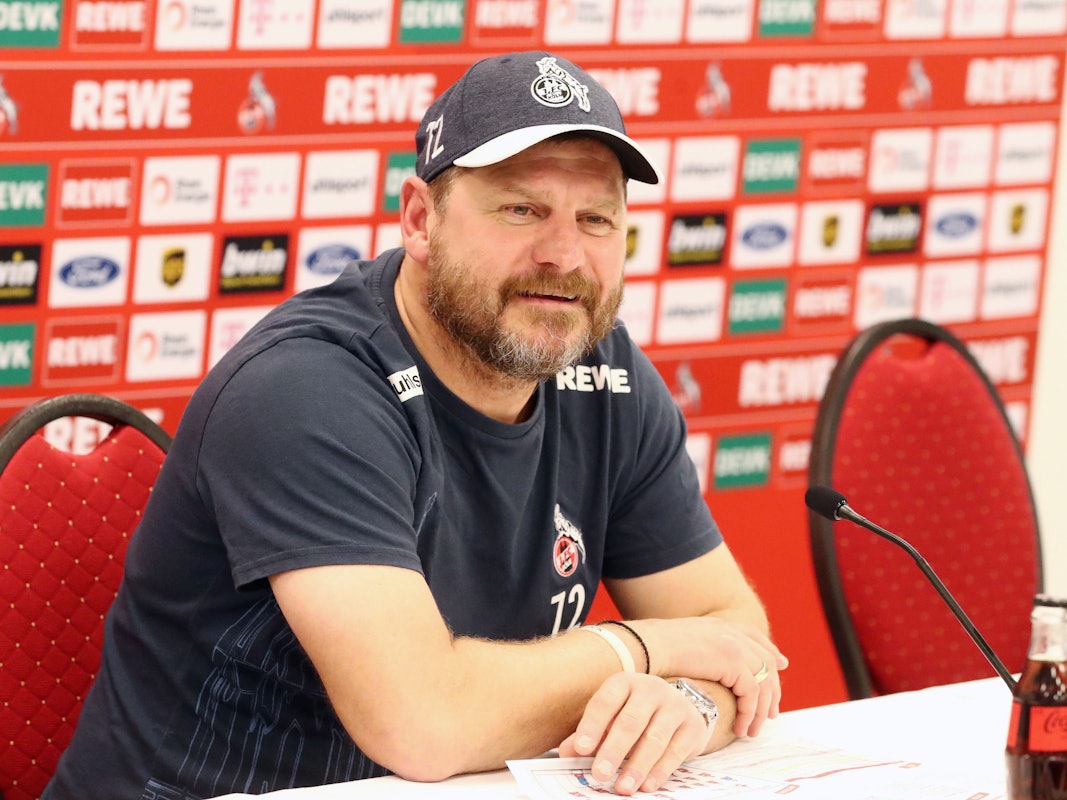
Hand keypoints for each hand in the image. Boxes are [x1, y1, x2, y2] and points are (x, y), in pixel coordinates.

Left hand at [558, 672, 709, 795]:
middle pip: (630, 721)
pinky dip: (660, 770)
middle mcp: (650, 689)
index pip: (605, 701)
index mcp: (624, 683)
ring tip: (623, 786)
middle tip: (600, 773)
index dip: (592, 725)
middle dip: (613, 750)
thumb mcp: (612, 716)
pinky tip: (648, 784)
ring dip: (637, 766)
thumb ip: (590, 734)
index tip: (581, 748)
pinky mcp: (692, 726)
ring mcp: (674, 706)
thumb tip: (567, 752)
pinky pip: (675, 751)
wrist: (680, 706)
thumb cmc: (637, 713)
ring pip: (654, 738)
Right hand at [635, 616, 787, 737]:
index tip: (781, 666)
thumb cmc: (654, 650)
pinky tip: (741, 728)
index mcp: (720, 625)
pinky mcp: (732, 661)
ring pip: (763, 680)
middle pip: (766, 661)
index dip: (771, 652)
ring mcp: (734, 645)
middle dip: (772, 689)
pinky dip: (749, 713)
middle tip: (771, 713)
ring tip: (752, 730)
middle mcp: (731, 632)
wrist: (645, 647)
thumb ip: (702, 650)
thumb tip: (705, 662)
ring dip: (760, 709)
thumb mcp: (684, 644)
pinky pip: (751, 693)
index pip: (756, 638)